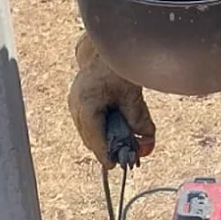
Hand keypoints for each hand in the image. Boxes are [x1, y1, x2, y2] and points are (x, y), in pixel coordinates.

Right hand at [67, 33, 155, 168]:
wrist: (106, 53)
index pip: (94, 139)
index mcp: (87, 104)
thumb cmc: (120, 70)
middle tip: (122, 158)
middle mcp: (75, 105)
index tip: (114, 166)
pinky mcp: (76, 104)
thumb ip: (140, 122)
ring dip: (102, 141)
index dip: (105, 155)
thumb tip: (147, 145)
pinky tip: (113, 133)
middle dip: (105, 150)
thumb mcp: (134, 97)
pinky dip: (99, 131)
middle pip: (89, 139)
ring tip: (119, 147)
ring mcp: (73, 104)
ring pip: (87, 133)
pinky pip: (87, 126)